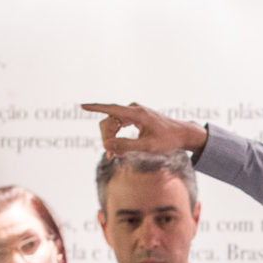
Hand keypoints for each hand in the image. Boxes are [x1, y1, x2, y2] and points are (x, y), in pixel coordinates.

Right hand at [79, 102, 208, 157]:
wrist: (182, 134)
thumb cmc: (167, 140)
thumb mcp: (147, 147)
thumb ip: (126, 146)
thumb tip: (107, 145)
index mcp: (136, 113)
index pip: (111, 109)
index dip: (95, 108)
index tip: (81, 106)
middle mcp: (133, 109)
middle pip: (109, 121)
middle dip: (107, 138)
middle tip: (111, 156)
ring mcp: (134, 112)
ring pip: (113, 124)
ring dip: (112, 139)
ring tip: (116, 155)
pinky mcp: (135, 117)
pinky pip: (119, 124)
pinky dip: (117, 136)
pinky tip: (118, 150)